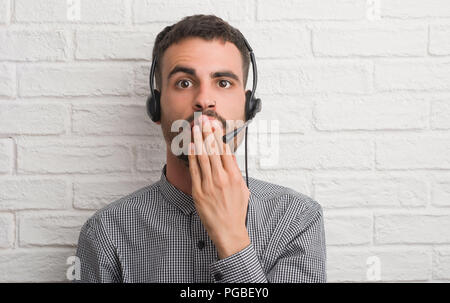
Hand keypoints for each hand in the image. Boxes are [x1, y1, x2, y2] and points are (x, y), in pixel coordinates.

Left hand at [188, 115, 249, 258]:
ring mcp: (209, 185)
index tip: (215, 125)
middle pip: (213, 150)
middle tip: (203, 120)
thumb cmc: (236, 210)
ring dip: (198, 141)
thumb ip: (235, 172)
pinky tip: (190, 147)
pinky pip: (194, 170)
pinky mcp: (198, 192)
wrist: (228, 230)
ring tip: (196, 128)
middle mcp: (221, 178)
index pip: (225, 151)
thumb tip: (228, 157)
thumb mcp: (243, 189)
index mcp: (234, 176)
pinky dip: (192, 157)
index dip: (219, 136)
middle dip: (207, 133)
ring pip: (202, 157)